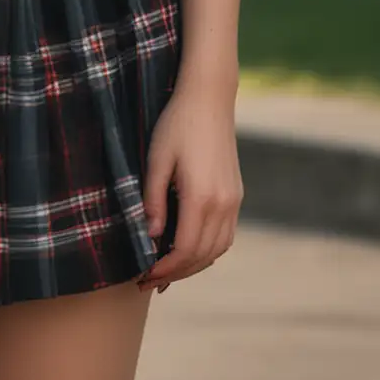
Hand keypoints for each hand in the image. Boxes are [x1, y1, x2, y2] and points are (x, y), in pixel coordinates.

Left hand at [136, 74, 242, 293]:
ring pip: (217, 249)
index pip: (184, 250)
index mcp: (201, 197)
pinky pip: (225, 235)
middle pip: (202, 256)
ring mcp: (234, 200)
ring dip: (193, 265)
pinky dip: (207, 250)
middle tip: (149, 280)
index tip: (143, 276)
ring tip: (167, 271)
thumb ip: (153, 201)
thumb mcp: (156, 160)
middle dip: (175, 273)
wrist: (209, 99)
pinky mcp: (236, 194)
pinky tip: (188, 249)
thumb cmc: (176, 125)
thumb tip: (150, 237)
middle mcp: (223, 204)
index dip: (163, 268)